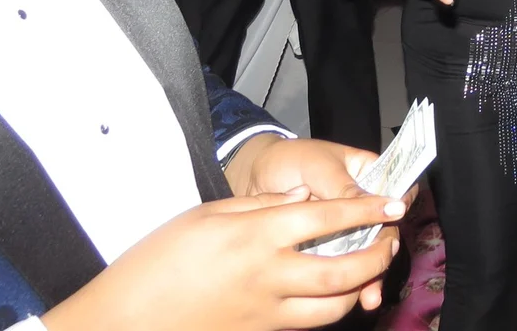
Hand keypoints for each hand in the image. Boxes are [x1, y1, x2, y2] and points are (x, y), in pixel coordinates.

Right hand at [41, 190, 403, 330]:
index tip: (393, 203)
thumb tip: (305, 198)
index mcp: (256, 234)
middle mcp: (268, 276)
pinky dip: (328, 310)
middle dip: (377, 255)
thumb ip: (262, 204)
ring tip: (369, 269)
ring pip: (332, 308)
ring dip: (359, 288)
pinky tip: (332, 294)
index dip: (368, 210)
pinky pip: (306, 325)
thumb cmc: (157, 259)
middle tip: (390, 241)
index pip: (329, 218)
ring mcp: (265, 313)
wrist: (123, 321)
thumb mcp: (207, 212)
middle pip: (343, 270)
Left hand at [225, 136, 414, 311]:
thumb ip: (345, 189)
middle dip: (383, 250)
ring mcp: (345, 226)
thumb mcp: (318, 168)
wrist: (251, 174)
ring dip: (369, 273)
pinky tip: (351, 298)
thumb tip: (378, 206)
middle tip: (380, 265)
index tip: (395, 219)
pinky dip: (347, 281)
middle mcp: (361, 202)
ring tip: (368, 296)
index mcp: (367, 173)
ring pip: (364, 251)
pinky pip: (342, 262)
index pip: (396, 189)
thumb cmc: (289, 159)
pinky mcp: (326, 246)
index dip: (399, 205)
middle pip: (383, 227)